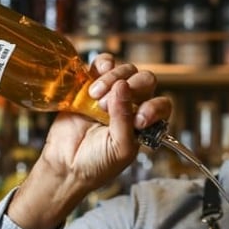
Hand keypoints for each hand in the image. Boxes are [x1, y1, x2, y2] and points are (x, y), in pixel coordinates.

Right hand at [8, 54, 171, 228]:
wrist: (66, 165)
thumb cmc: (97, 163)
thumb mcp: (119, 149)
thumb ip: (124, 120)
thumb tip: (122, 86)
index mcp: (145, 122)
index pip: (161, 105)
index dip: (153, 107)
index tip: (138, 120)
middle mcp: (132, 105)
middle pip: (146, 81)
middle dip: (132, 88)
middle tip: (108, 106)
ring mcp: (112, 93)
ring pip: (126, 70)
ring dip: (113, 79)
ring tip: (96, 98)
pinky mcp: (91, 85)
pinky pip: (103, 63)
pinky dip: (103, 63)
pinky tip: (97, 75)